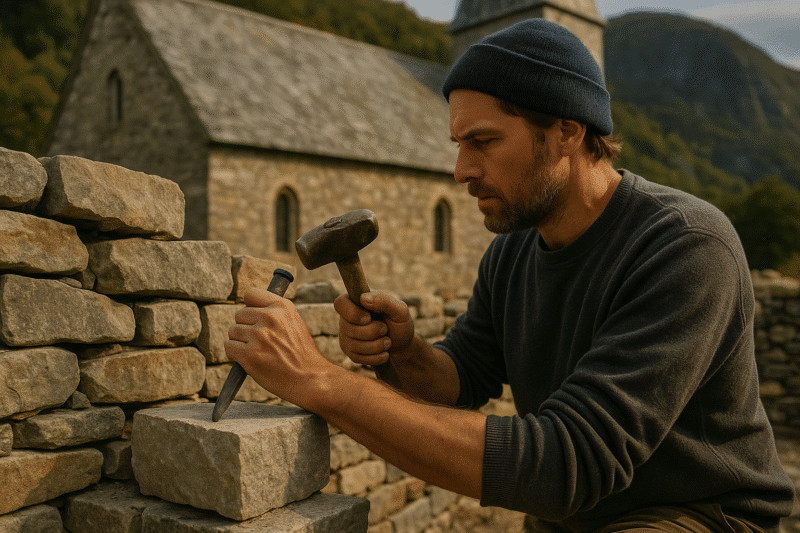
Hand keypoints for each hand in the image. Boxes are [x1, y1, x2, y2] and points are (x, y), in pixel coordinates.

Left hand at [225, 288, 333, 408]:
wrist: (310, 378)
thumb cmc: (301, 354)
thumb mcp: (295, 323)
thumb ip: (275, 313)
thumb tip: (250, 309)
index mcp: (282, 307)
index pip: (251, 294)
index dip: (251, 308)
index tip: (256, 319)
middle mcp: (270, 317)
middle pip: (239, 315)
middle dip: (245, 328)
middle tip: (260, 342)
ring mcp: (258, 336)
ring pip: (232, 332)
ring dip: (240, 342)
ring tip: (258, 352)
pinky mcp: (249, 355)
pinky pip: (229, 347)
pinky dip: (235, 355)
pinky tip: (249, 360)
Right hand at [334, 291, 414, 366]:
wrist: (402, 345)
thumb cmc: (399, 324)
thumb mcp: (399, 310)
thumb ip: (384, 300)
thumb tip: (363, 298)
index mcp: (357, 303)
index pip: (340, 303)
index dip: (352, 313)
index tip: (369, 318)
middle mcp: (347, 319)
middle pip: (349, 328)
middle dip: (373, 332)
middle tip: (385, 329)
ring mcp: (346, 337)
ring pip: (354, 345)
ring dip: (377, 345)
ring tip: (387, 342)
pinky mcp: (351, 352)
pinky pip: (358, 358)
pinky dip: (376, 357)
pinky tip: (384, 353)